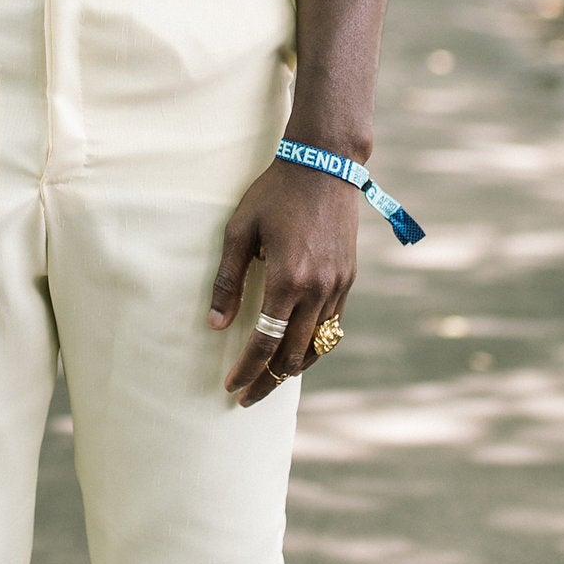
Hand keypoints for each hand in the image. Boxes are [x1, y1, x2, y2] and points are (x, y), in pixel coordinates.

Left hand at [210, 160, 357, 407]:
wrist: (325, 166)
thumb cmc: (274, 193)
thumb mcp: (239, 231)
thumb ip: (228, 281)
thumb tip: (215, 324)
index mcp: (287, 280)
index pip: (264, 343)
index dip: (246, 370)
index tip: (230, 386)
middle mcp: (317, 289)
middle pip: (293, 356)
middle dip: (268, 383)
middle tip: (246, 397)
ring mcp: (337, 286)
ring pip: (318, 347)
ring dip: (293, 370)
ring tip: (271, 381)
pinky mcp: (348, 279)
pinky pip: (333, 326)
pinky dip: (314, 346)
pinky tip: (297, 351)